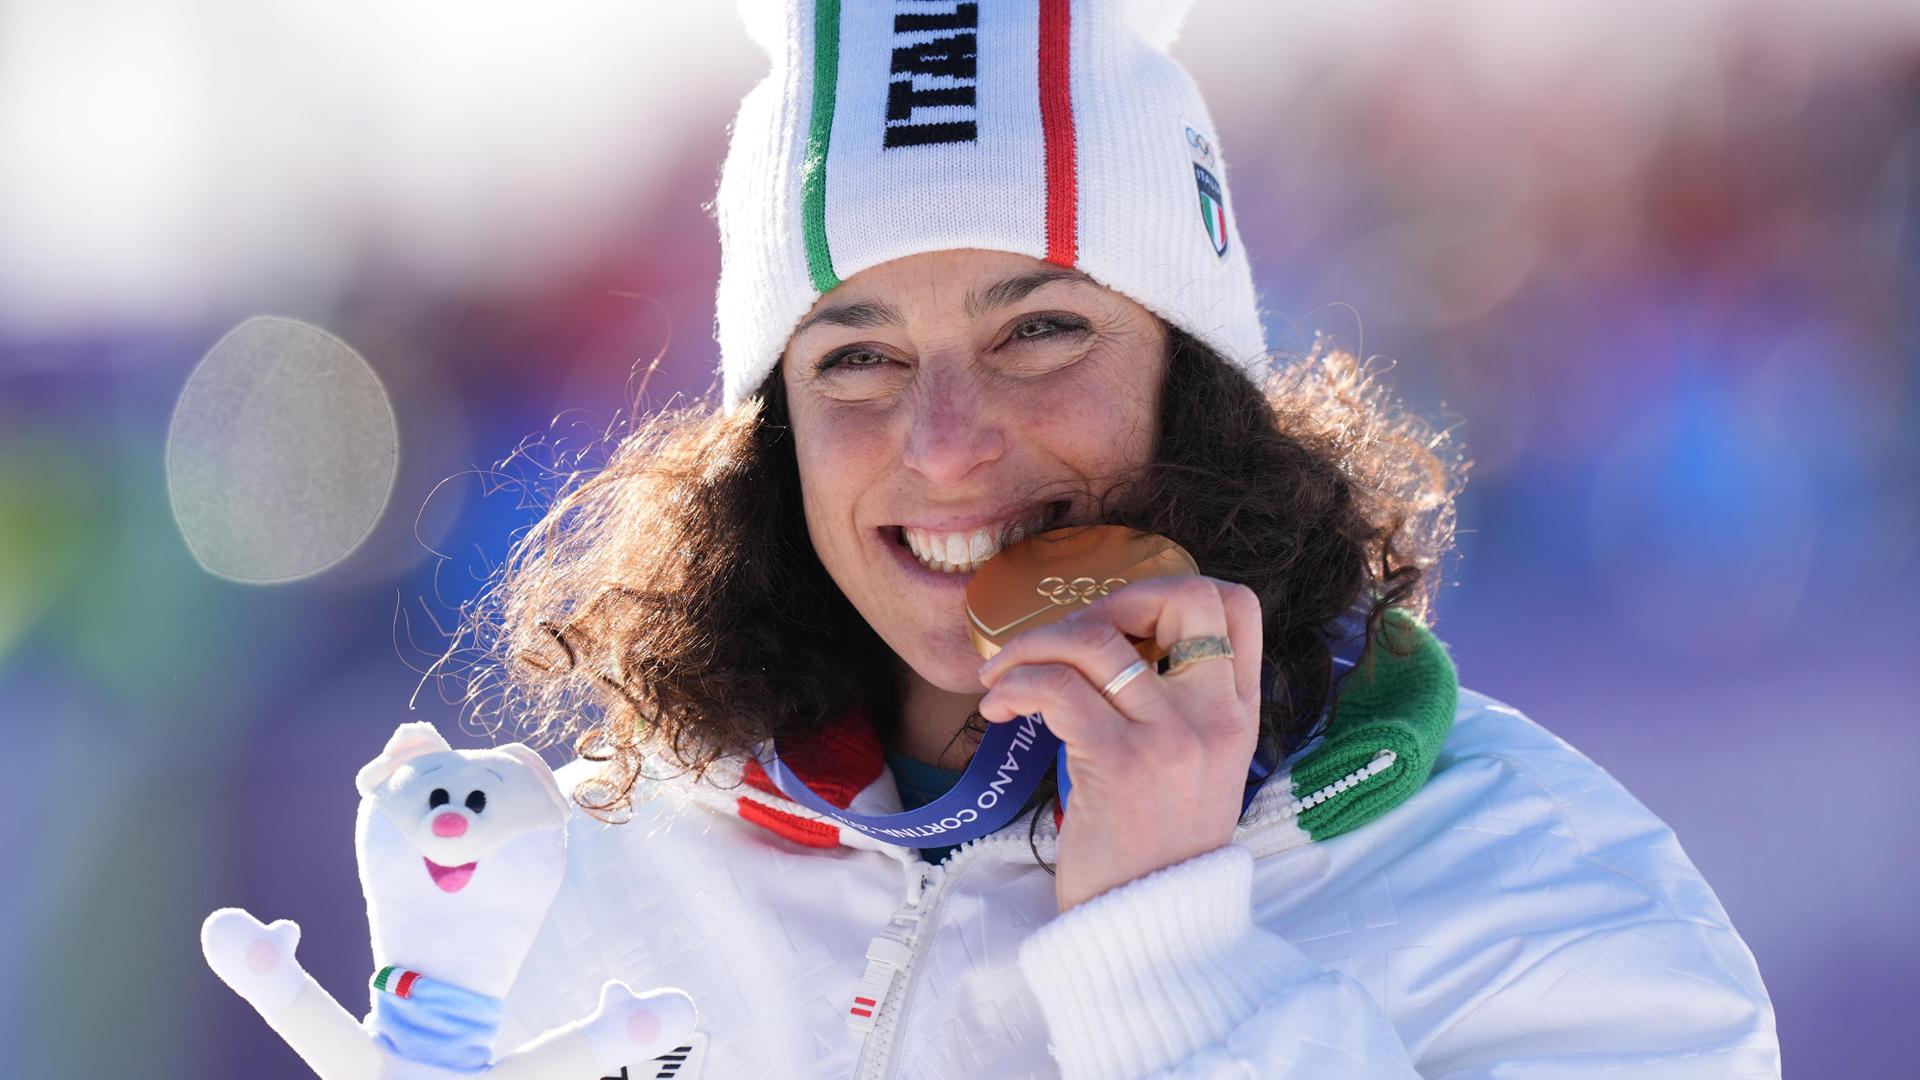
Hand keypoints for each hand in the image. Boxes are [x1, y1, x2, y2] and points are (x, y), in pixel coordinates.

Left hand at [976, 575, 1262, 912]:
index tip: (1120, 622)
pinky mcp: (1119, 764)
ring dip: (1035, 644)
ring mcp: (1172, 738)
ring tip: (1003, 676)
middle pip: (1182, 596)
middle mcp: (1216, 718)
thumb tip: (1115, 650)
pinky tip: (1000, 708)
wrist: (1148, 939)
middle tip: (1062, 639)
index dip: (1172, 590)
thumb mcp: (1196, 775)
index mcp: (1240, 715)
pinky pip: (1058, 687)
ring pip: (1099, 638)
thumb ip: (1178, 712)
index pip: (1236, 607)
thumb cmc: (1154, 856)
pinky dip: (1017, 684)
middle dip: (1108, 600)